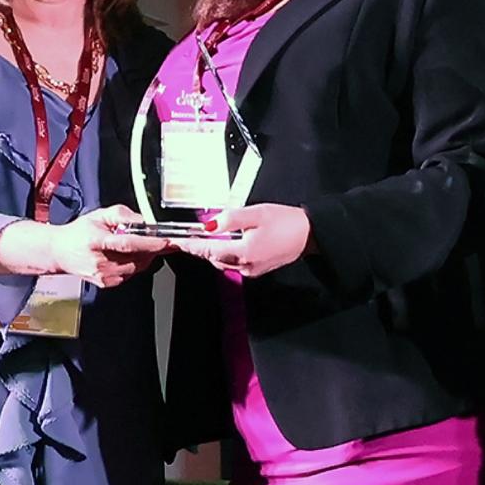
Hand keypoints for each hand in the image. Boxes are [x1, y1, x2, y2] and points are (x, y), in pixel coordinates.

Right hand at [51, 205, 170, 287]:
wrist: (60, 252)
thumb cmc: (78, 233)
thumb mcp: (98, 215)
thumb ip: (121, 214)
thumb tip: (143, 220)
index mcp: (96, 241)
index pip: (128, 243)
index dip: (149, 243)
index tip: (165, 241)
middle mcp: (100, 261)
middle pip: (137, 257)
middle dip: (151, 248)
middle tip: (155, 239)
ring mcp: (104, 275)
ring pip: (137, 267)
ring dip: (143, 256)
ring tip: (132, 245)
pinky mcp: (107, 283)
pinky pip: (130, 274)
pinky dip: (134, 264)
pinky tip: (124, 256)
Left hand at [171, 203, 310, 277]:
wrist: (310, 234)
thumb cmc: (286, 222)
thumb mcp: (255, 214)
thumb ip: (230, 219)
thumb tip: (209, 225)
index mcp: (243, 252)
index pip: (207, 250)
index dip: (189, 245)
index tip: (174, 242)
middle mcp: (245, 265)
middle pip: (212, 257)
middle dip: (198, 248)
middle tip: (184, 237)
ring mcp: (251, 269)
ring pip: (222, 261)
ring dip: (211, 250)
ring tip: (202, 237)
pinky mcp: (257, 268)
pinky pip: (233, 262)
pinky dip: (224, 253)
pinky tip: (224, 242)